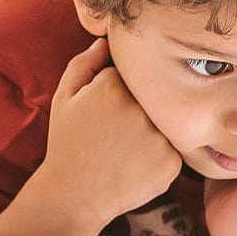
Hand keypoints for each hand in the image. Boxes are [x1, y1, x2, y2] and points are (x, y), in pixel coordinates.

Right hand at [40, 37, 183, 220]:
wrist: (74, 195)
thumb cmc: (66, 144)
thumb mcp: (63, 98)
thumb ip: (84, 64)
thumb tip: (107, 40)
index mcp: (113, 85)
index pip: (132, 75)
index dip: (117, 91)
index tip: (104, 111)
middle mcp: (140, 107)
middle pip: (152, 96)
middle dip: (137, 110)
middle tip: (115, 133)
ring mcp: (159, 135)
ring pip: (165, 122)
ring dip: (151, 131)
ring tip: (124, 150)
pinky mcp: (173, 162)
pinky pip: (173, 148)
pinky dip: (158, 155)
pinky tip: (135, 165)